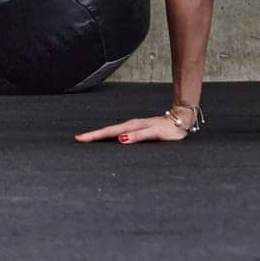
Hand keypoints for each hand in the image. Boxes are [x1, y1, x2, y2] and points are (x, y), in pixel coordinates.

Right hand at [74, 114, 188, 144]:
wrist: (181, 121)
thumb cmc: (170, 130)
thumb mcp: (154, 134)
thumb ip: (138, 136)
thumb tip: (120, 139)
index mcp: (132, 127)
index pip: (109, 132)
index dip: (94, 136)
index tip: (80, 138)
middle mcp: (131, 125)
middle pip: (108, 131)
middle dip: (93, 135)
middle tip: (77, 139)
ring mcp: (134, 126)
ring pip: (113, 131)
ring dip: (100, 135)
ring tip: (87, 139)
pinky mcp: (138, 129)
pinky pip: (119, 132)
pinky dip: (110, 135)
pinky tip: (108, 138)